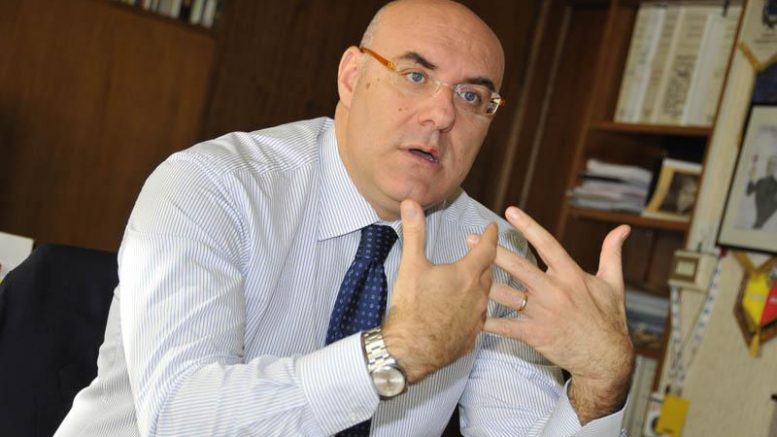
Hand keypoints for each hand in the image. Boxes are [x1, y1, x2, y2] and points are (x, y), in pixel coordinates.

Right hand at [382, 199, 497, 383]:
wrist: (410, 351)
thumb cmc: (411, 307)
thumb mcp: (411, 265)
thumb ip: (414, 232)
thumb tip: (411, 202)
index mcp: (466, 274)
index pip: (487, 249)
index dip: (490, 236)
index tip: (493, 228)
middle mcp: (478, 296)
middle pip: (488, 273)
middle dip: (485, 261)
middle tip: (480, 254)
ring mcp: (477, 319)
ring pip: (486, 297)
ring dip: (481, 287)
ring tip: (473, 283)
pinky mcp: (471, 339)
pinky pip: (477, 321)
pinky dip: (473, 313)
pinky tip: (464, 314)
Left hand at [481, 207, 633, 424]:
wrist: (606, 359)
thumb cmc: (609, 319)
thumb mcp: (614, 284)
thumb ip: (612, 254)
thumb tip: (623, 229)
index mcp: (571, 275)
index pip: (546, 244)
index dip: (528, 226)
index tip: (509, 211)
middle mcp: (554, 291)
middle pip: (517, 266)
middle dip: (491, 251)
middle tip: (470, 239)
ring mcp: (542, 314)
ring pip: (505, 294)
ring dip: (483, 283)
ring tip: (462, 272)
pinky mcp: (533, 334)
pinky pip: (504, 326)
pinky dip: (485, 320)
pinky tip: (467, 312)